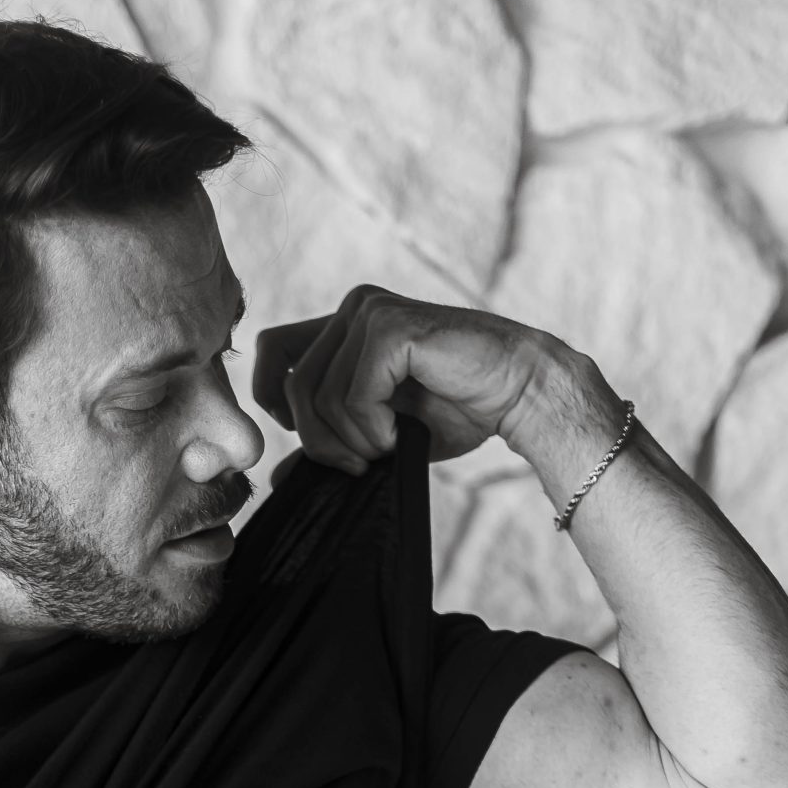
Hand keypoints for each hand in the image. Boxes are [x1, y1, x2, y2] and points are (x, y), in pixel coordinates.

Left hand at [252, 286, 555, 469]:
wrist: (516, 393)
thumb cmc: (456, 410)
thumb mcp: (378, 435)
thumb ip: (329, 444)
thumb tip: (275, 477)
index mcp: (344, 326)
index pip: (270, 351)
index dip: (273, 400)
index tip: (314, 436)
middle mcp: (353, 309)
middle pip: (292, 386)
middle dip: (319, 442)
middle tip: (360, 464)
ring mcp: (370, 312)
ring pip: (319, 396)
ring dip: (353, 440)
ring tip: (389, 445)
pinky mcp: (390, 327)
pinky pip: (352, 396)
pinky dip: (373, 429)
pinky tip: (402, 432)